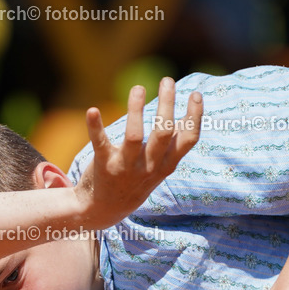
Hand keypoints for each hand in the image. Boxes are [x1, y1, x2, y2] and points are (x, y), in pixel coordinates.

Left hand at [73, 77, 201, 229]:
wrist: (104, 210)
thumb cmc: (135, 181)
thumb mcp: (158, 169)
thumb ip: (170, 148)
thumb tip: (185, 118)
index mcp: (165, 166)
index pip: (187, 141)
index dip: (194, 118)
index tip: (196, 94)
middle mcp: (149, 167)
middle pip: (163, 133)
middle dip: (167, 104)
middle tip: (167, 80)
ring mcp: (126, 167)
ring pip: (135, 136)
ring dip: (137, 109)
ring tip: (139, 88)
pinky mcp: (104, 165)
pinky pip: (100, 143)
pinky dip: (95, 127)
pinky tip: (92, 110)